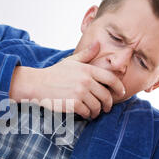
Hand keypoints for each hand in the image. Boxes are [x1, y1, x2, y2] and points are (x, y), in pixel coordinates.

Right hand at [9, 42, 125, 118]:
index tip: (120, 93)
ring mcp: (80, 93)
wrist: (37, 84)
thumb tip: (98, 43)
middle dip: (108, 104)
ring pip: (97, 106)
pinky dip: (87, 115)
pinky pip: (87, 112)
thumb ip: (86, 54)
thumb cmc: (54, 73)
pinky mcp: (73, 104)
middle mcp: (86, 81)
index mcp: (88, 70)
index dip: (119, 88)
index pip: (111, 79)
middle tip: (106, 108)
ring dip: (97, 111)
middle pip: (106, 96)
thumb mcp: (71, 61)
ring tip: (94, 113)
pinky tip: (85, 114)